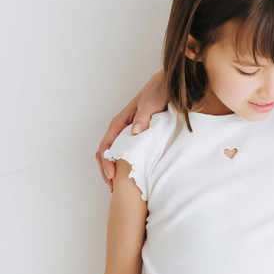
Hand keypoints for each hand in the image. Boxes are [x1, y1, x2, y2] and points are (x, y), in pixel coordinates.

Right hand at [96, 71, 167, 188]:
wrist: (167, 85)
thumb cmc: (157, 92)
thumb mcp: (150, 103)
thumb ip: (143, 117)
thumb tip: (135, 132)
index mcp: (119, 122)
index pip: (106, 146)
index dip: (106, 162)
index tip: (111, 176)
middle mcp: (120, 129)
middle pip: (105, 153)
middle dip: (106, 171)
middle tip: (113, 187)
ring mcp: (128, 134)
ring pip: (113, 155)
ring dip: (113, 170)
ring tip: (118, 186)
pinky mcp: (137, 137)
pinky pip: (126, 153)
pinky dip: (123, 165)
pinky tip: (130, 175)